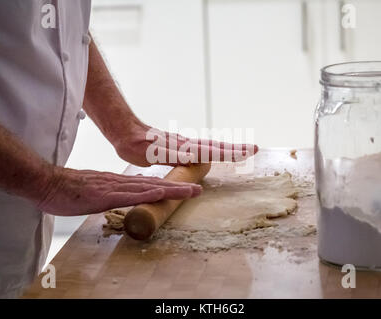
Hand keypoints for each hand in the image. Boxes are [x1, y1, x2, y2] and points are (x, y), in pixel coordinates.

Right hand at [37, 166, 201, 215]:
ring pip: (147, 188)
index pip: (150, 184)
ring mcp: (113, 188)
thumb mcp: (98, 191)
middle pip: (155, 184)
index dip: (170, 186)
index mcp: (120, 183)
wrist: (49, 184)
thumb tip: (130, 194)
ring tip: (189, 191)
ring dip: (170, 189)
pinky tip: (160, 193)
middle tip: (198, 189)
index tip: (186, 188)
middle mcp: (121, 183)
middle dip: (178, 187)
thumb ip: (114, 192)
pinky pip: (128, 195)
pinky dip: (146, 194)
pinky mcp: (103, 196)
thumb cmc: (71, 189)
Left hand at [113, 119, 258, 166]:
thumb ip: (172, 155)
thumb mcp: (152, 152)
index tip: (249, 151)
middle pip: (216, 146)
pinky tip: (215, 153)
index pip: (213, 151)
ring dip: (228, 148)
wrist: (125, 132)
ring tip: (243, 150)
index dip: (231, 153)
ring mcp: (184, 144)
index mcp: (184, 148)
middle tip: (255, 149)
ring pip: (210, 146)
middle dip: (236, 149)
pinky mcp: (179, 145)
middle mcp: (187, 144)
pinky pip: (202, 148)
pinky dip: (214, 150)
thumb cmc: (136, 145)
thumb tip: (195, 156)